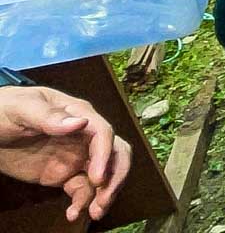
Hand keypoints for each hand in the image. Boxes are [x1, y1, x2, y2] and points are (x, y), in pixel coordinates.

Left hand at [0, 85, 132, 221]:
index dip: (105, 156)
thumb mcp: (21, 109)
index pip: (103, 133)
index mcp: (78, 114)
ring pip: (103, 174)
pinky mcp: (64, 173)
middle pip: (114, 153)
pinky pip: (82, 189)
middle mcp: (83, 136)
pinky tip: (73, 213)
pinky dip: (82, 202)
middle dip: (115, 176)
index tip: (98, 178)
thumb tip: (80, 123)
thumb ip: (48, 116)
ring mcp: (75, 155)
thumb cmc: (2, 110)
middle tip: (105, 198)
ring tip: (95, 212)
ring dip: (104, 194)